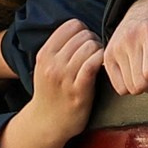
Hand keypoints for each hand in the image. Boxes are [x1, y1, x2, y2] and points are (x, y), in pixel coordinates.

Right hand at [27, 19, 104, 146]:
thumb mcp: (45, 66)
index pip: (72, 25)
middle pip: (84, 35)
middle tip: (96, 53)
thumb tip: (81, 29)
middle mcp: (52, 64)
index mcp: (44, 54)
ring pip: (90, 47)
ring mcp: (65, 78)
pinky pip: (93, 64)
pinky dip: (101, 61)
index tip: (86, 43)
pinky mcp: (78, 91)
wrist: (47, 122)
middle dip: (94, 41)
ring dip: (100, 51)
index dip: (84, 31)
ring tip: (99, 61)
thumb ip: (57, 49)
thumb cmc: (51, 92)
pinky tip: (102, 67)